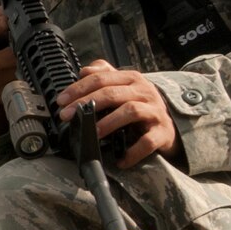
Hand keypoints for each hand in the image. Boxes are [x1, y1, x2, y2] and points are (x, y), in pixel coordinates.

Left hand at [54, 60, 176, 168]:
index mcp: (131, 79)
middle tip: (67, 116)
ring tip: (93, 133)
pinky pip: (147, 142)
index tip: (61, 101)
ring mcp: (154, 111)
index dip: (79, 89)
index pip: (101, 78)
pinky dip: (133, 151)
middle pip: (112, 93)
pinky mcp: (162, 132)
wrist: (169, 125)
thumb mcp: (123, 87)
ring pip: (131, 111)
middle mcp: (144, 92)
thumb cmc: (141, 106)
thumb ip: (104, 76)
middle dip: (86, 104)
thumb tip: (84, 70)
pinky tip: (120, 159)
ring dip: (108, 122)